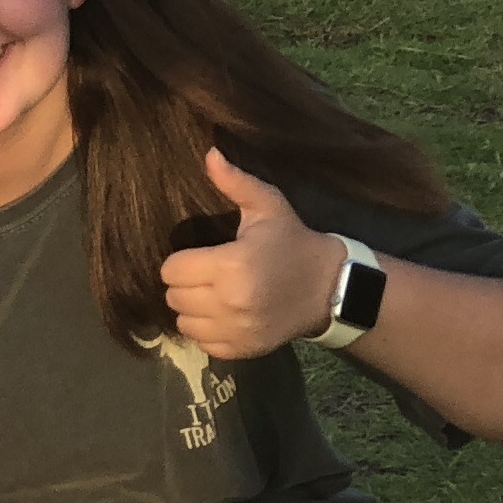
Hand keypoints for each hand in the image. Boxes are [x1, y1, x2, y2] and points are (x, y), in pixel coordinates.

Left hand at [160, 149, 343, 360]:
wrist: (331, 287)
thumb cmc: (292, 242)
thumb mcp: (267, 207)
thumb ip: (235, 182)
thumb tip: (208, 153)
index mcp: (231, 265)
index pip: (171, 270)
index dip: (181, 261)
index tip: (200, 256)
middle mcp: (230, 302)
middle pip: (173, 296)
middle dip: (185, 284)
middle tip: (208, 275)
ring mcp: (236, 330)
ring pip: (183, 322)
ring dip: (192, 309)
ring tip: (214, 295)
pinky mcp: (242, 349)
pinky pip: (201, 343)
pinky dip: (206, 330)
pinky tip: (224, 315)